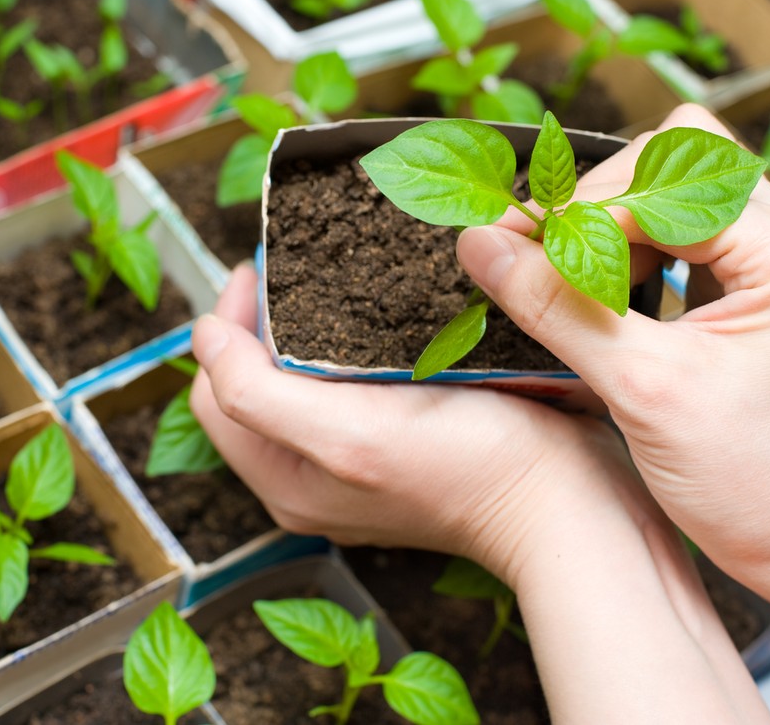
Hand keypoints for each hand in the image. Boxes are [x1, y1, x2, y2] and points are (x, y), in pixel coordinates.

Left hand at [188, 266, 624, 572]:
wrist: (567, 504)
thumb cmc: (470, 470)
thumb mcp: (347, 436)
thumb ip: (256, 394)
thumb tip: (201, 336)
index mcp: (282, 477)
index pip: (215, 388)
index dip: (229, 322)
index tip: (264, 269)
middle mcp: (310, 475)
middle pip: (253, 381)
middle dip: (265, 317)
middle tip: (297, 264)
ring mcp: (356, 461)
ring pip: (301, 378)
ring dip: (308, 323)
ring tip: (333, 278)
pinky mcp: (400, 444)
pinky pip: (351, 383)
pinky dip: (351, 341)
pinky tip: (382, 313)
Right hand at [457, 103, 769, 688]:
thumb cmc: (750, 479)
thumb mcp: (642, 391)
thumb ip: (557, 309)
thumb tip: (479, 246)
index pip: (659, 182)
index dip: (575, 209)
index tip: (506, 243)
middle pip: (667, 160)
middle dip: (591, 206)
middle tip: (531, 258)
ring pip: (666, 186)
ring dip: (605, 225)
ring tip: (566, 282)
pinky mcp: (750, 275)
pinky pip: (674, 226)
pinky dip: (623, 248)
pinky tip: (599, 293)